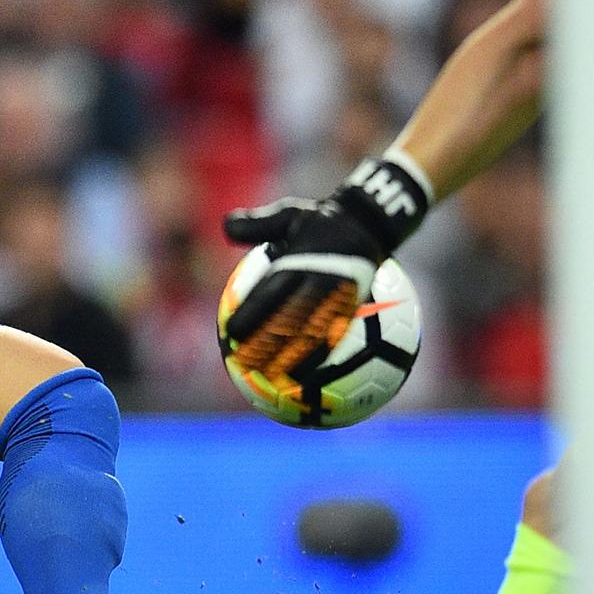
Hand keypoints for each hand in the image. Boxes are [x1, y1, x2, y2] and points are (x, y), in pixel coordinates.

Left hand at [220, 155, 429, 386]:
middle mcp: (320, 283)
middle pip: (291, 321)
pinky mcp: (352, 307)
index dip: (252, 313)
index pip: (272, 292)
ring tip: (275, 380)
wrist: (369, 222)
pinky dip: (321, 358)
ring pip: (315, 335)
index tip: (230, 332)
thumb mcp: (288, 213)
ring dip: (294, 359)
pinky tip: (309, 376)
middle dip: (268, 345)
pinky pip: (336, 337)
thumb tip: (224, 226)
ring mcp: (338, 298)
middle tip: (245, 364)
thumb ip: (256, 224)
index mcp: (300, 261)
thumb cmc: (320, 219)